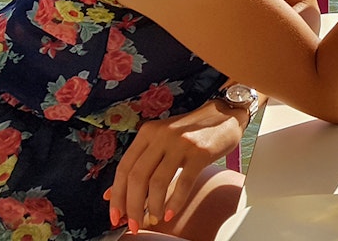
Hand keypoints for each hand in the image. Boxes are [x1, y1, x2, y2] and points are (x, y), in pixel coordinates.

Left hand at [105, 100, 244, 232]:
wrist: (225, 114)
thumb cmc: (192, 131)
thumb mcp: (161, 142)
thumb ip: (139, 164)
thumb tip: (111, 194)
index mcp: (148, 132)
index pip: (124, 168)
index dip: (117, 195)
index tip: (116, 215)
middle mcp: (161, 136)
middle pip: (137, 177)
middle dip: (132, 206)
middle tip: (133, 224)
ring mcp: (181, 143)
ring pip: (158, 182)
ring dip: (153, 207)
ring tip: (154, 219)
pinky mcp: (200, 153)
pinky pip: (183, 182)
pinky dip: (175, 202)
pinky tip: (171, 212)